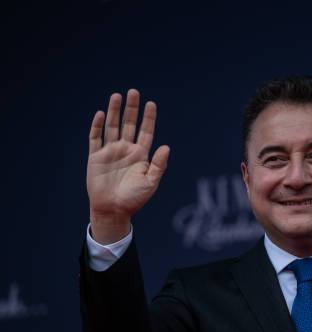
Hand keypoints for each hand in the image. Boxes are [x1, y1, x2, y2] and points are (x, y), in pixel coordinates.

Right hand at [87, 89, 169, 242]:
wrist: (113, 210)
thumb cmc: (134, 199)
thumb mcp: (150, 182)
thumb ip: (159, 165)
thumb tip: (166, 147)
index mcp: (141, 155)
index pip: (146, 131)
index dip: (148, 118)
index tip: (151, 104)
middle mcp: (126, 150)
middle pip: (129, 124)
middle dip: (131, 109)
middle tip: (134, 92)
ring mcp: (110, 152)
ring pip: (112, 127)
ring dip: (115, 112)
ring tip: (117, 96)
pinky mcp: (95, 157)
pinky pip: (96, 138)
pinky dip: (98, 126)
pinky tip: (102, 114)